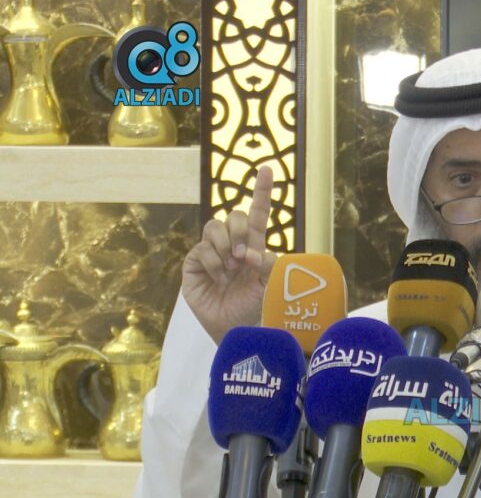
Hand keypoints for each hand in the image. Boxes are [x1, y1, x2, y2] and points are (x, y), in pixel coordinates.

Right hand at [182, 166, 277, 343]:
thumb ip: (269, 266)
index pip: (258, 214)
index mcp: (254, 246)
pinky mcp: (194, 262)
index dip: (262, 191)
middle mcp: (233, 244)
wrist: (233, 327)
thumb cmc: (253, 307)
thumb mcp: (269, 287)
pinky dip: (213, 262)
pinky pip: (202, 248)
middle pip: (235, 216)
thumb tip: (255, 252)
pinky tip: (218, 277)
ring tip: (230, 269)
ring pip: (215, 226)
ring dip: (225, 246)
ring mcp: (212, 252)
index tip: (268, 169)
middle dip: (240, 230)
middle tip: (243, 257)